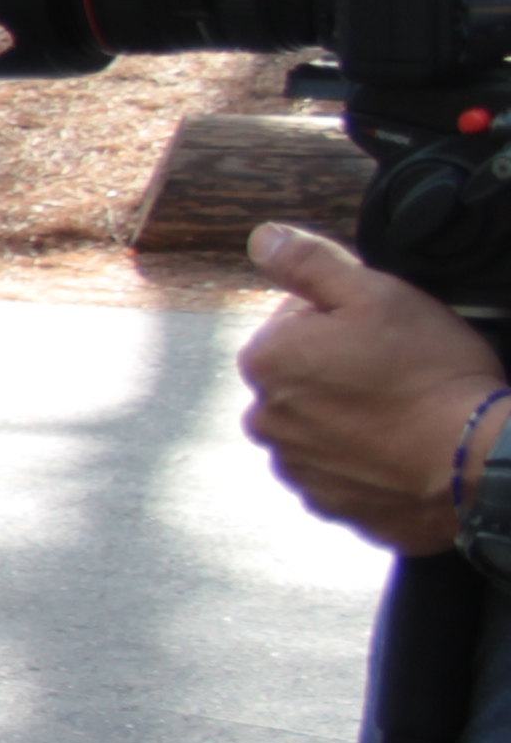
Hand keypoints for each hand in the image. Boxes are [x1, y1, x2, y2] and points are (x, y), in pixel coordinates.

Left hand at [238, 224, 505, 554]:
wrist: (477, 462)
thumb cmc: (431, 375)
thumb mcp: (376, 292)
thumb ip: (310, 262)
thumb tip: (264, 238)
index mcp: (265, 362)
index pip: (295, 321)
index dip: (345, 319)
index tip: (384, 334)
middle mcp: (266, 419)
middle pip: (305, 374)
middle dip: (343, 369)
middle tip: (399, 372)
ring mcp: (296, 467)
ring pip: (322, 423)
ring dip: (353, 416)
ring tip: (404, 412)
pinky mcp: (331, 504)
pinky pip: (344, 469)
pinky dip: (368, 459)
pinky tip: (402, 449)